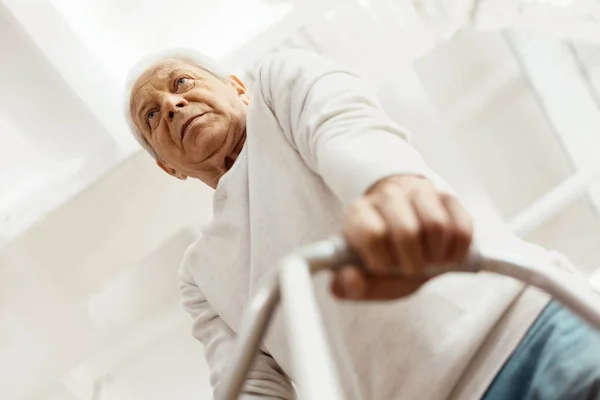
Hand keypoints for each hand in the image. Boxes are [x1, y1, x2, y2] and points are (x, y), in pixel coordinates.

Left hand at [332, 175, 472, 299]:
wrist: (410, 237)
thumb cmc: (385, 259)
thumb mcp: (366, 278)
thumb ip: (351, 286)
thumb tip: (348, 277)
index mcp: (359, 213)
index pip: (372, 234)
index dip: (382, 261)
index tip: (385, 268)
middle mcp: (387, 195)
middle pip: (407, 231)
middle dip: (413, 262)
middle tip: (411, 269)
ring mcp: (418, 191)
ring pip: (436, 225)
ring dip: (436, 255)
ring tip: (428, 260)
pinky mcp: (446, 196)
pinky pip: (461, 225)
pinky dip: (458, 250)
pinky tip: (446, 255)